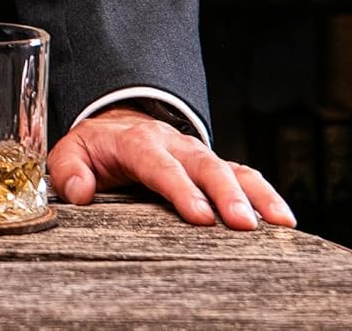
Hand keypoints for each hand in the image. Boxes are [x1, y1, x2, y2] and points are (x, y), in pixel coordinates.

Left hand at [49, 106, 295, 228]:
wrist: (115, 126)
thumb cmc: (96, 148)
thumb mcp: (71, 151)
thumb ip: (69, 169)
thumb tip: (80, 192)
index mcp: (136, 142)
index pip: (159, 163)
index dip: (180, 188)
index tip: (199, 215)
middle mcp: (172, 145)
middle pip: (204, 164)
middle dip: (225, 193)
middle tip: (243, 224)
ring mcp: (196, 155)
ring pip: (231, 168)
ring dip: (255, 194)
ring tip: (279, 223)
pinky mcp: (212, 168)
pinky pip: (244, 176)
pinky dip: (265, 194)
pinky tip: (283, 219)